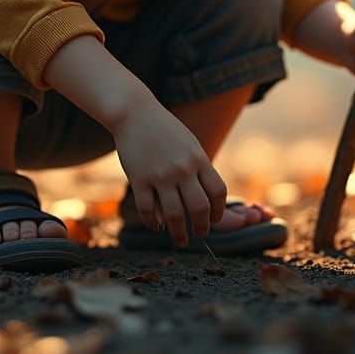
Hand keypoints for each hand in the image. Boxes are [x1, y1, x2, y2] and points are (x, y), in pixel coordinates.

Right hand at [111, 100, 226, 246]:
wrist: (135, 113)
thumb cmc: (165, 130)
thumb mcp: (189, 145)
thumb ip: (199, 169)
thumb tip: (208, 199)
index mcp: (198, 158)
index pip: (218, 191)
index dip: (219, 210)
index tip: (215, 219)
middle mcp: (182, 168)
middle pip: (199, 208)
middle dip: (202, 227)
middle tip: (200, 234)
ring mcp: (160, 175)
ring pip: (174, 215)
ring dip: (179, 233)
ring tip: (180, 241)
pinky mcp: (139, 179)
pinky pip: (148, 210)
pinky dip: (153, 223)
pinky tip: (156, 226)